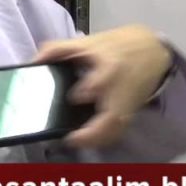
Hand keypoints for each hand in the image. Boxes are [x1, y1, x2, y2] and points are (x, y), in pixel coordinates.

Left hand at [34, 24, 171, 147]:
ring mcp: (127, 106)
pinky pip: (118, 132)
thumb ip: (57, 50)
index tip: (72, 98)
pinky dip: (104, 139)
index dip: (83, 92)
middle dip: (92, 133)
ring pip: (115, 131)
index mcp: (109, 70)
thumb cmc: (117, 46)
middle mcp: (119, 92)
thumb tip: (32, 62)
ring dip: (97, 141)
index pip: (98, 84)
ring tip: (76, 142)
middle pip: (110, 119)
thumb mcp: (87, 42)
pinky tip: (89, 140)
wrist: (153, 50)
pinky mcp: (131, 113)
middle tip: (71, 139)